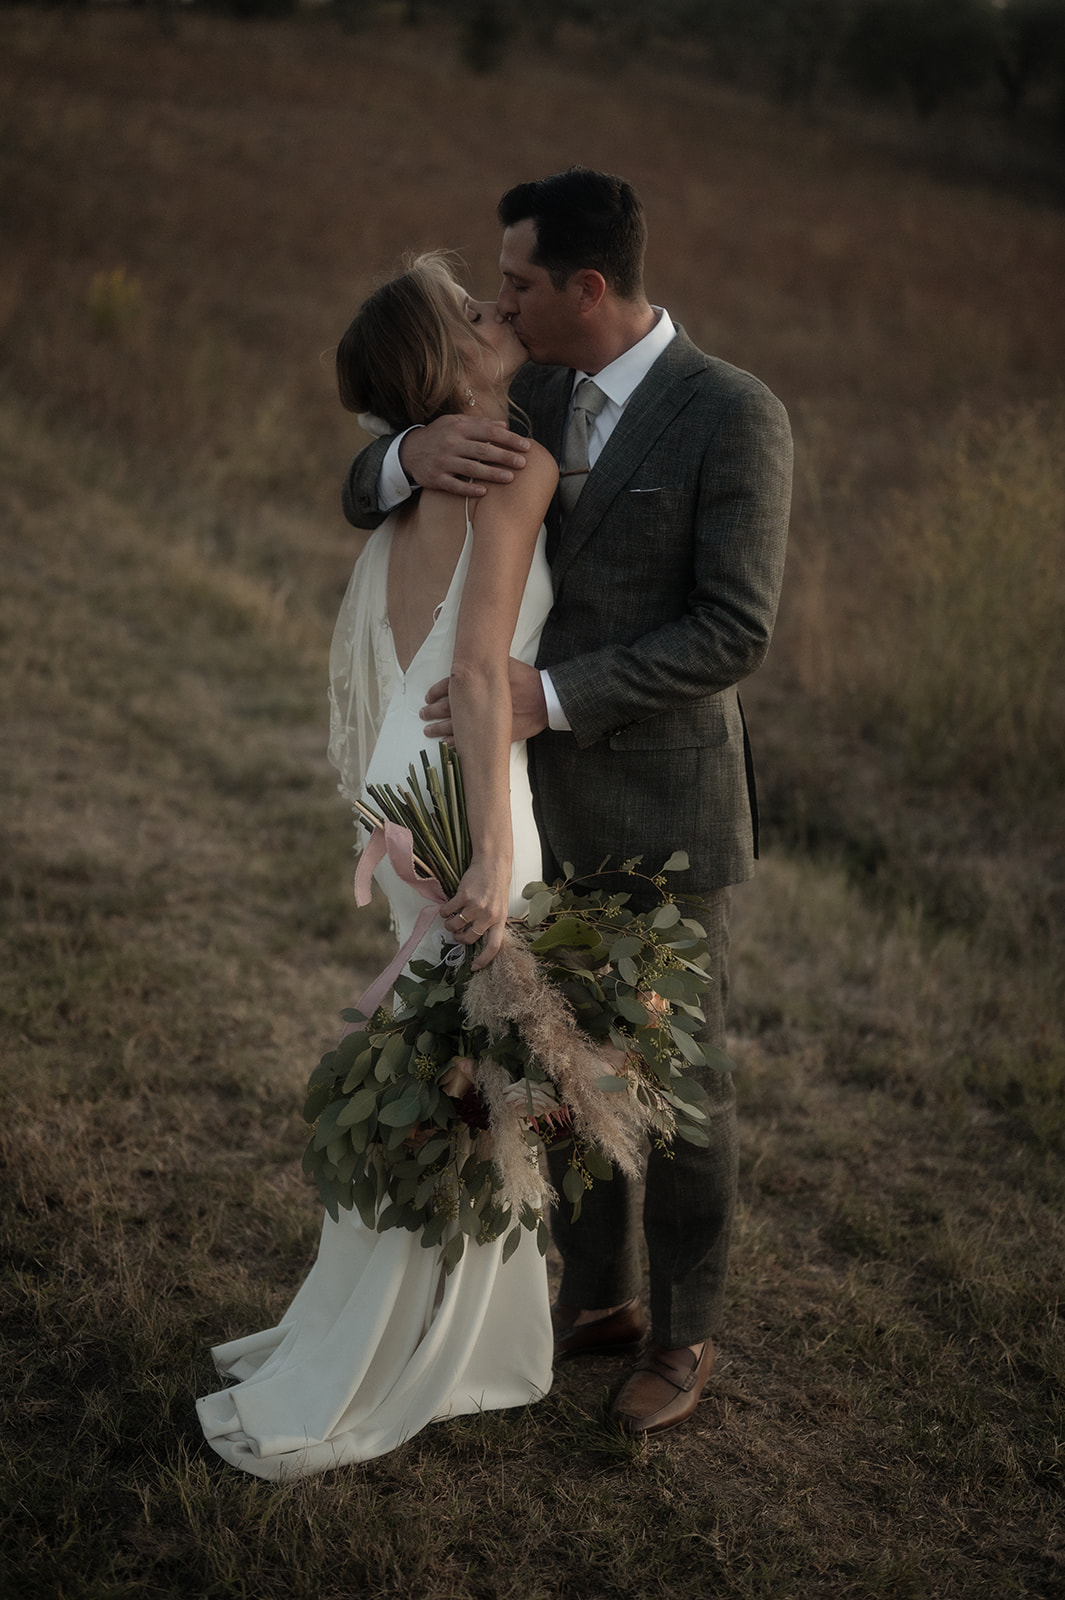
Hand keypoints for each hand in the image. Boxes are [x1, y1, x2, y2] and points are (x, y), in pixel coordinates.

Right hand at [400, 415, 529, 497]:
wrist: (408, 451)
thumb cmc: (438, 436)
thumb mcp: (455, 423)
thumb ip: (479, 424)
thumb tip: (504, 425)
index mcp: (458, 427)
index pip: (489, 432)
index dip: (509, 438)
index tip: (526, 446)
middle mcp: (451, 443)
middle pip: (483, 450)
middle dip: (505, 456)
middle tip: (523, 463)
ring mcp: (443, 462)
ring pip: (471, 468)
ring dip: (492, 473)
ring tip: (511, 478)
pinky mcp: (436, 479)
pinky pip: (455, 485)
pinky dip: (469, 488)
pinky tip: (484, 491)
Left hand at [421, 659, 548, 742]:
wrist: (546, 700)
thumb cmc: (527, 680)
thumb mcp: (506, 664)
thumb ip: (487, 664)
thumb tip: (472, 659)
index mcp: (479, 683)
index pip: (448, 687)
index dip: (435, 693)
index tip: (428, 698)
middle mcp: (478, 702)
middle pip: (448, 707)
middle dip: (432, 711)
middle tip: (424, 714)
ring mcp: (484, 720)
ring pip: (455, 725)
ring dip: (438, 728)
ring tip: (428, 730)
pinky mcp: (492, 734)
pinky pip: (470, 741)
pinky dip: (455, 743)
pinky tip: (445, 743)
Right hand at [440, 863, 509, 968]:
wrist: (493, 864)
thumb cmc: (495, 886)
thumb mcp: (500, 907)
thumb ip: (490, 922)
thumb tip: (473, 937)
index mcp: (500, 920)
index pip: (494, 946)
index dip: (484, 959)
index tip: (475, 967)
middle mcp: (489, 915)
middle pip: (468, 938)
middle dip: (458, 938)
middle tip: (456, 932)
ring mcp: (476, 906)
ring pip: (454, 926)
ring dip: (449, 924)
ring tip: (451, 918)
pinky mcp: (464, 896)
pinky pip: (447, 911)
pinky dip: (444, 911)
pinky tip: (447, 907)